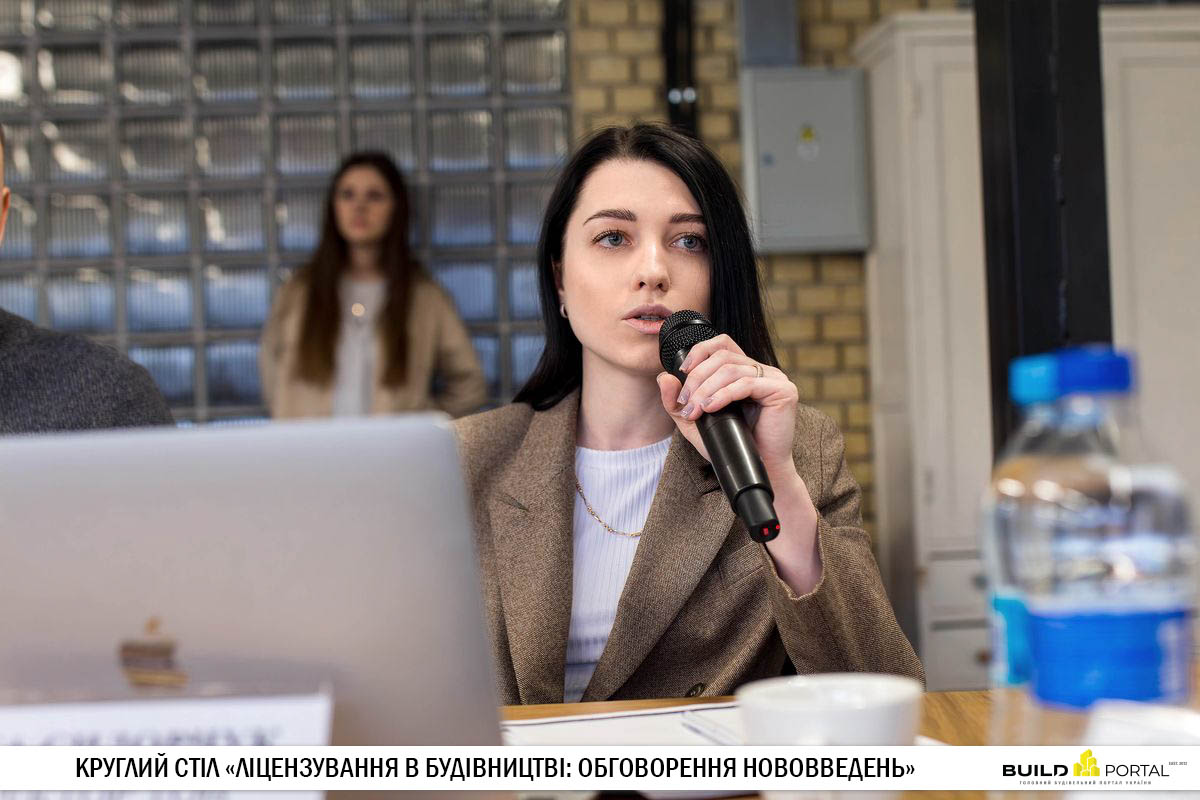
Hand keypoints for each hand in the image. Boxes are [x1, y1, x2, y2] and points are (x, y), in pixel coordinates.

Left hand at [656, 335, 821, 594]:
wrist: (759, 470)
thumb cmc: (731, 446)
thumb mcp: (695, 422)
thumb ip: (677, 402)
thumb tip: (663, 377)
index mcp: (745, 371)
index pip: (722, 343)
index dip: (700, 351)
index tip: (682, 371)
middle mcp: (761, 370)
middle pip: (722, 356)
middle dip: (697, 378)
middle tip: (686, 401)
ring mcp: (774, 378)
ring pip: (731, 369)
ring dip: (706, 388)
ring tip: (696, 409)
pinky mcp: (783, 391)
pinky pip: (747, 383)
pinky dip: (724, 394)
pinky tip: (711, 408)